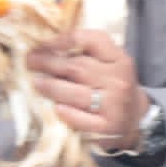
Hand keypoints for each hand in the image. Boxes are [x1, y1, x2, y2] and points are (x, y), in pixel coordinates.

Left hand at [26, 27, 150, 147]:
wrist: (135, 117)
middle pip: (78, 67)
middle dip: (48, 63)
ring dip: (51, 87)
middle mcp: (118, 79)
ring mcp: (114, 104)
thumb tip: (46, 46)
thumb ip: (86, 52)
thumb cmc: (113, 85)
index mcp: (119, 59)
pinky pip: (82, 119)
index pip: (90, 41)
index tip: (42, 43)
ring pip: (76, 93)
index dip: (63, 40)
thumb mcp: (109, 62)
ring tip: (35, 83)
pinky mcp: (108, 126)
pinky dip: (67, 113)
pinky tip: (56, 108)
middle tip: (30, 62)